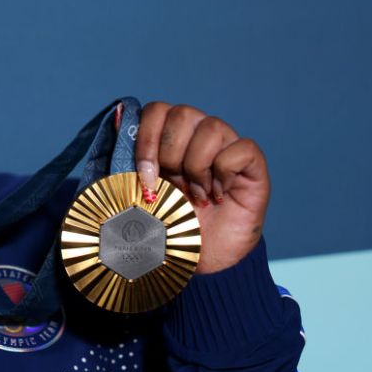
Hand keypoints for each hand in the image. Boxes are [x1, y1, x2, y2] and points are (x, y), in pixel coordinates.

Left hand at [135, 103, 268, 273]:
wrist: (202, 261)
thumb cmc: (169, 226)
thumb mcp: (138, 195)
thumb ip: (127, 160)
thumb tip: (119, 118)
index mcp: (169, 137)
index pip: (157, 110)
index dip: (147, 140)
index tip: (146, 177)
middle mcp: (199, 134)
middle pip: (183, 113)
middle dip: (171, 155)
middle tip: (175, 187)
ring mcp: (228, 146)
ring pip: (212, 127)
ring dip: (197, 166)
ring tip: (196, 195)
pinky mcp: (253, 165)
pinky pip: (242, 148)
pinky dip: (225, 173)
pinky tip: (218, 195)